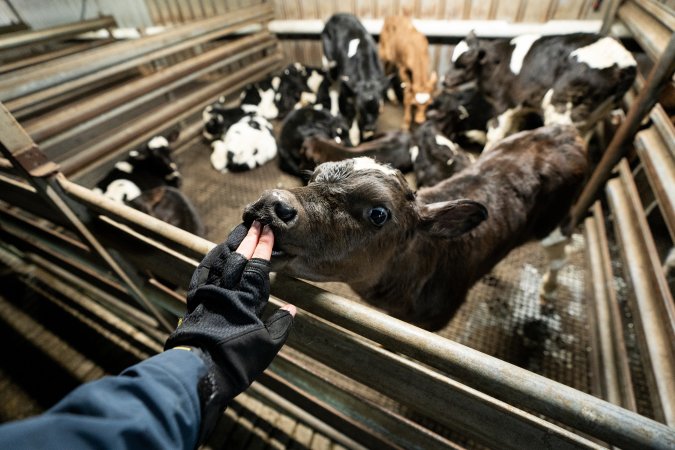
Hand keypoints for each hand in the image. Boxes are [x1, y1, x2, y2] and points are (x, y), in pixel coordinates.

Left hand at [165, 222, 294, 440]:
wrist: (199, 371)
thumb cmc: (236, 362)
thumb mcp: (266, 347)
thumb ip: (280, 325)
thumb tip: (292, 308)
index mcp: (247, 301)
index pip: (257, 267)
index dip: (264, 247)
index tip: (269, 230)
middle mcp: (228, 292)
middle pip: (239, 258)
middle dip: (250, 239)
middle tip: (258, 222)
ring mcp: (209, 294)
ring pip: (220, 262)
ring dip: (231, 244)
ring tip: (239, 230)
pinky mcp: (195, 301)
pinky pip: (202, 274)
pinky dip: (209, 260)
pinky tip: (214, 251)